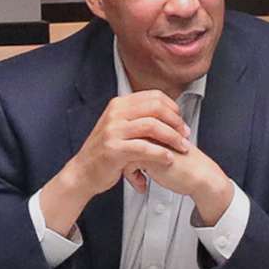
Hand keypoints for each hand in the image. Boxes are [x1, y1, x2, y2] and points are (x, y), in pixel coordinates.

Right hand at [40, 92, 231, 229]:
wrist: (83, 172)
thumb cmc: (105, 153)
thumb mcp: (119, 127)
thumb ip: (137, 118)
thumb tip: (163, 111)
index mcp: (119, 104)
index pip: (154, 96)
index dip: (172, 108)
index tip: (181, 122)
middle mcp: (116, 113)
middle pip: (156, 108)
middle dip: (175, 121)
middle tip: (186, 135)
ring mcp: (113, 130)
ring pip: (152, 126)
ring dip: (172, 137)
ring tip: (182, 148)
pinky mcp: (114, 149)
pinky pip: (144, 148)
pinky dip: (160, 153)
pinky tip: (168, 159)